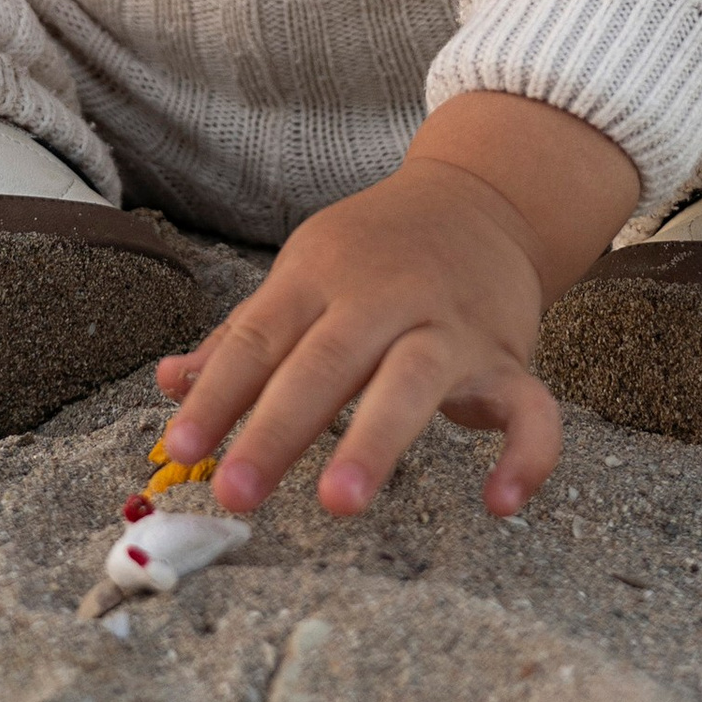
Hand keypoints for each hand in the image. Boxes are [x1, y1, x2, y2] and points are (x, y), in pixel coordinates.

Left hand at [155, 92, 640, 521]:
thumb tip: (171, 383)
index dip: (216, 394)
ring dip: (375, 440)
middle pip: (325, 361)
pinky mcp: (508, 356)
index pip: (258, 338)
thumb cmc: (375, 253)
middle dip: (278, 427)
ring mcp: (450, 325)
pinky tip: (500, 502)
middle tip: (236, 492)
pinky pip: (529, 407)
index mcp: (320, 275)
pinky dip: (525, 453)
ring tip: (338, 501)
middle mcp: (384, 295)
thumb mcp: (303, 276)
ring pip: (414, 380)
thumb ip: (243, 337)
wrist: (481, 199)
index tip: (178, 450)